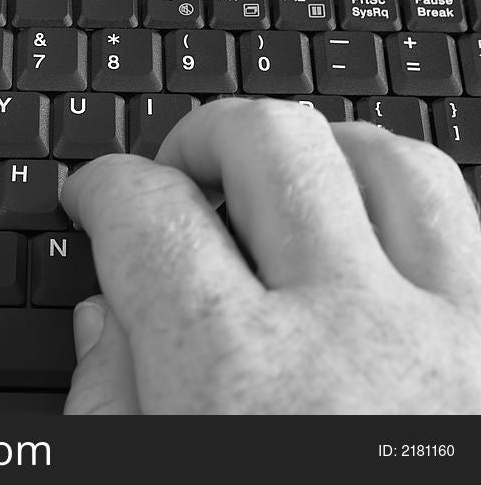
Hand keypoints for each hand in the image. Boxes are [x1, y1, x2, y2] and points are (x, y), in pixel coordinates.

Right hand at [64, 98, 480, 413]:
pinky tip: (365, 232)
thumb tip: (102, 319)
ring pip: (384, 158)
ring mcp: (451, 335)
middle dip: (202, 136)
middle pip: (265, 143)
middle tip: (178, 171)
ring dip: (313, 151)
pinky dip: (399, 200)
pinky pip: (463, 218)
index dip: (102, 185)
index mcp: (234, 380)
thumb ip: (108, 404)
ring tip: (275, 187)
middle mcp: (350, 337)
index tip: (96, 193)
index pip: (146, 215)